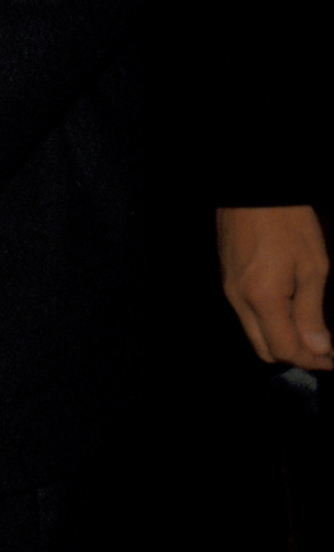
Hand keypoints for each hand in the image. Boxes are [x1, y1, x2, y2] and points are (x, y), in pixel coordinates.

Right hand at [218, 204, 331, 369]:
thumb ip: (312, 312)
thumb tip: (318, 348)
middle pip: (264, 350)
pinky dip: (269, 322)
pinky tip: (289, 309)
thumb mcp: (312, 266)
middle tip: (322, 350)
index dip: (311, 361)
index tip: (331, 360)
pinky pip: (247, 315)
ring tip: (309, 330)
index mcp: (262, 298)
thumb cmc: (286, 220)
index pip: (285, 349)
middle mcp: (239, 300)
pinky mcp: (227, 278)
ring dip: (281, 340)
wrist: (253, 190)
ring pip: (254, 334)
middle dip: (294, 356)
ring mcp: (230, 289)